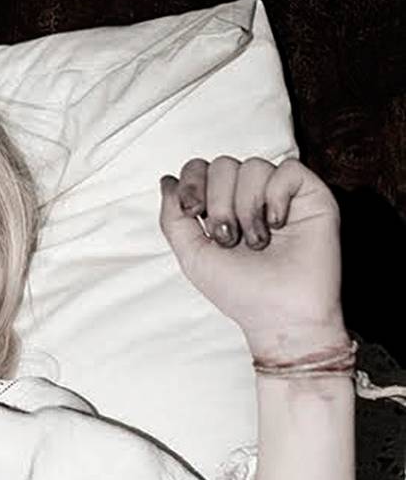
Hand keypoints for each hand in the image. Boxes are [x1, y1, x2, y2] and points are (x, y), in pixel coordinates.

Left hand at [158, 156, 346, 362]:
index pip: (200, 167)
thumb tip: (167, 180)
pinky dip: (276, 196)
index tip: (192, 211)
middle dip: (217, 201)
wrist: (280, 315)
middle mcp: (250, 196)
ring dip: (246, 206)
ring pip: (254, 166)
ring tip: (256, 241)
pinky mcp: (312, 197)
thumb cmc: (238, 289)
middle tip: (228, 237)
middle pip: (223, 164)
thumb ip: (173, 216)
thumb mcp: (191, 253)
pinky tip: (277, 224)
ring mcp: (281, 195)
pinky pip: (290, 169)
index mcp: (221, 205)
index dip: (191, 181)